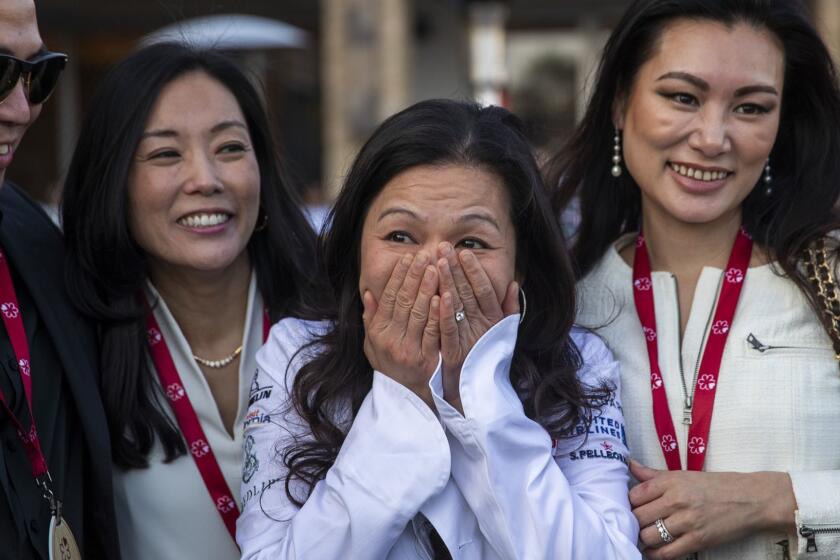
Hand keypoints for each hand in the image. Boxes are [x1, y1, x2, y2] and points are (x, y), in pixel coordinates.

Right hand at [362, 252, 440, 407]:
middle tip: (425, 254)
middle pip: (404, 301)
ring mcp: (408, 349)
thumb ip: (371, 319)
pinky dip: (437, 313)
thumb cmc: (391, 366)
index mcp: (378, 332)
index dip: (398, 277)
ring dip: (427, 288)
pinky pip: (432, 332)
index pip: (388, 298)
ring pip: (418, 313)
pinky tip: (443, 296)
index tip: (408, 258)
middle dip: (415, 276)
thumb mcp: (373, 345)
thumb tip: (369, 294)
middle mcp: (390, 339)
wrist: (407, 398)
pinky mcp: (426, 360)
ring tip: (435, 267)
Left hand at [436, 242, 518, 412]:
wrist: (481, 393)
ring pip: (458, 306)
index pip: (484, 289)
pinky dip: (445, 313)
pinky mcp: (455, 352)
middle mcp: (483, 326)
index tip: (464, 252)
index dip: (474, 270)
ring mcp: (469, 338)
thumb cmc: (489, 358)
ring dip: (448, 283)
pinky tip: (439, 295)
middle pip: (468, 292)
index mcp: (493, 319)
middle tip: (444, 247)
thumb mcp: (504, 332)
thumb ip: (510, 308)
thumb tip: (514, 283)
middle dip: (456, 268)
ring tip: (438, 261)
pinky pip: (449, 329)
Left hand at [630, 460, 796, 558]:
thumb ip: (653, 474)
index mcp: (671, 481)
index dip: (630, 503)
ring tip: (646, 536)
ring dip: (644, 538)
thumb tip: (629, 464)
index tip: (633, 507)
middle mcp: (677, 500)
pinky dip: (655, 554)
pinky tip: (653, 550)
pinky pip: (667, 553)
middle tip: (637, 523)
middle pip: (639, 516)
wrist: (751, 499)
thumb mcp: (683, 474)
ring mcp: (687, 521)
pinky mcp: (698, 540)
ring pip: (649, 535)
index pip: (635, 495)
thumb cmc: (715, 485)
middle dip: (634, 522)